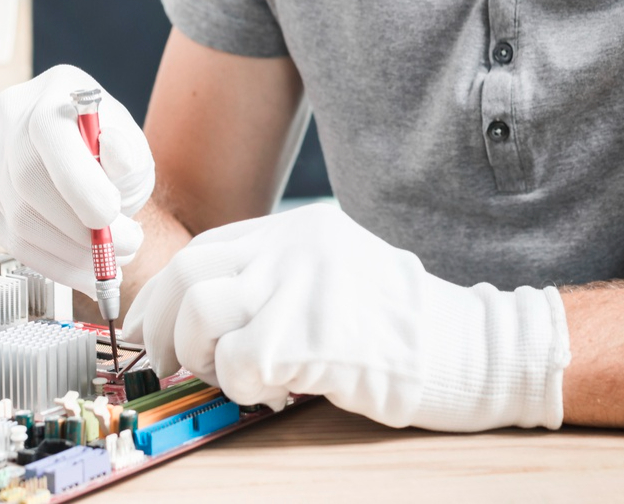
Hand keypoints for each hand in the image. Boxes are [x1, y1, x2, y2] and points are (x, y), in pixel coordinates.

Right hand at [0, 64, 153, 292]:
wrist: (77, 143)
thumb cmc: (108, 144)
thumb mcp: (131, 141)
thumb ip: (128, 154)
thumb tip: (116, 156)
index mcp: (48, 96)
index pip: (49, 135)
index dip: (80, 183)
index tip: (113, 217)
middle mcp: (7, 121)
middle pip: (27, 185)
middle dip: (79, 231)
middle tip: (122, 249)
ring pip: (15, 222)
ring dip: (67, 256)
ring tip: (107, 262)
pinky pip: (5, 239)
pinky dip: (47, 261)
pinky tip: (78, 265)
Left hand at [126, 203, 568, 431]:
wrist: (473, 348)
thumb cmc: (405, 328)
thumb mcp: (340, 274)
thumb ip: (282, 277)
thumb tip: (207, 311)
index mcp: (301, 230)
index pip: (207, 249)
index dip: (165, 294)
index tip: (150, 328)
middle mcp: (295, 247)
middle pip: (190, 273)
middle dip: (160, 325)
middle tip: (162, 365)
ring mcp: (303, 286)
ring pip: (201, 312)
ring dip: (203, 356)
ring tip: (236, 377)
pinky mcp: (311, 335)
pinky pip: (238, 364)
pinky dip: (244, 388)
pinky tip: (278, 392)